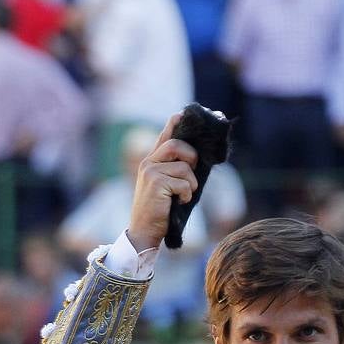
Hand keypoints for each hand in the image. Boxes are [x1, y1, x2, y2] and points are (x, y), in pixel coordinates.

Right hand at [127, 114, 198, 252]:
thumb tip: (198, 159)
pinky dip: (187, 195)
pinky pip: (184, 183)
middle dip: (192, 158)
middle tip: (193, 174)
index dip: (176, 122)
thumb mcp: (169, 186)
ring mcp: (151, 171)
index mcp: (152, 160)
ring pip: (185, 167)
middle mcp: (149, 162)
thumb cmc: (161, 211)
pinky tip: (179, 202)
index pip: (165, 134)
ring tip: (183, 196)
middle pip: (177, 144)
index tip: (185, 113)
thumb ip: (177, 170)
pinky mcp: (156, 183)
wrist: (144, 231)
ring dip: (191, 184)